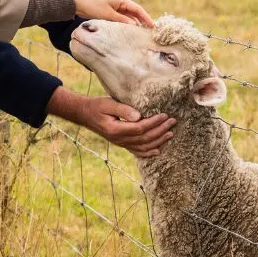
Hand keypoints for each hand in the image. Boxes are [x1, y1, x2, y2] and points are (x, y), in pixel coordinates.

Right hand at [47, 88, 174, 157]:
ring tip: (170, 134)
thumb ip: (123, 109)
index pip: (139, 129)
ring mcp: (120, 143)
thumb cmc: (97, 106)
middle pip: (144, 139)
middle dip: (160, 131)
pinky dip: (148, 152)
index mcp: (115, 130)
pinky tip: (158, 150)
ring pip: (143, 147)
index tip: (164, 115)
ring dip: (158, 141)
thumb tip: (138, 116)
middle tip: (172, 122)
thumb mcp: (108, 104)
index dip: (153, 123)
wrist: (85, 114)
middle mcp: (119, 140)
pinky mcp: (122, 144)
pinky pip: (137, 151)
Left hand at [73, 0, 153, 26]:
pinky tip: (130, 31)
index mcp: (122, 0)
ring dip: (135, 23)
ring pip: (129, 16)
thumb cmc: (93, 7)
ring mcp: (117, 7)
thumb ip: (122, 20)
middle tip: (150, 32)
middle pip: (135, 13)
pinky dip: (127, 24)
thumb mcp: (108, 15)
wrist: (79, 4)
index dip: (146, 18)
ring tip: (141, 33)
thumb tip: (134, 25)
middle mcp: (121, 2)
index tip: (153, 26)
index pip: (138, 9)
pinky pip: (123, 18)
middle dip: (142, 21)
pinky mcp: (112, 12)